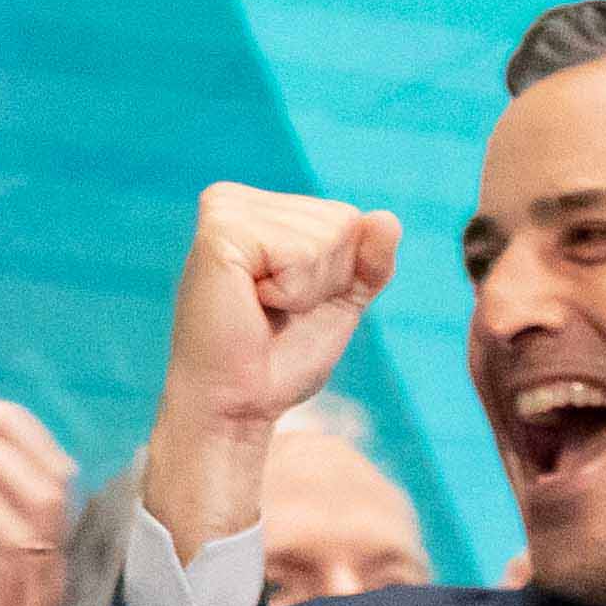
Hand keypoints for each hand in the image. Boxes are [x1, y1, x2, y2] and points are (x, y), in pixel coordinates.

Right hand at [135, 182, 397, 555]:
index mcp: (257, 209)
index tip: (287, 304)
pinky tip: (251, 304)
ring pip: (325, 235)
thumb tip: (385, 217)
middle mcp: (235, 200)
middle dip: (323, 281)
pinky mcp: (220, 232)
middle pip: (340, 221)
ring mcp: (224, 210)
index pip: (347, 218)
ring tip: (260, 310)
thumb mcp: (340, 302)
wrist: (236, 405)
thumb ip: (369, 259)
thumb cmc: (278, 358)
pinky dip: (291, 291)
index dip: (336, 275)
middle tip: (273, 313)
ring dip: (305, 289)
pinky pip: (300, 251)